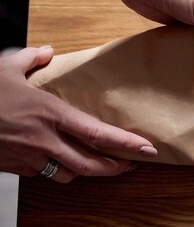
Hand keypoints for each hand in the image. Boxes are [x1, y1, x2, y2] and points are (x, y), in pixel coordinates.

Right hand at [0, 46, 157, 182]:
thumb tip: (45, 51)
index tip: (147, 149)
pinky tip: (62, 162)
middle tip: (131, 166)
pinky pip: (43, 175)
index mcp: (50, 114)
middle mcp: (44, 140)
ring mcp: (28, 158)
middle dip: (115, 169)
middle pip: (90, 164)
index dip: (126, 145)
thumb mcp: (5, 67)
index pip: (98, 134)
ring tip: (99, 164)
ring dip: (85, 172)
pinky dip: (57, 171)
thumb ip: (30, 58)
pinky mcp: (13, 169)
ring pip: (67, 175)